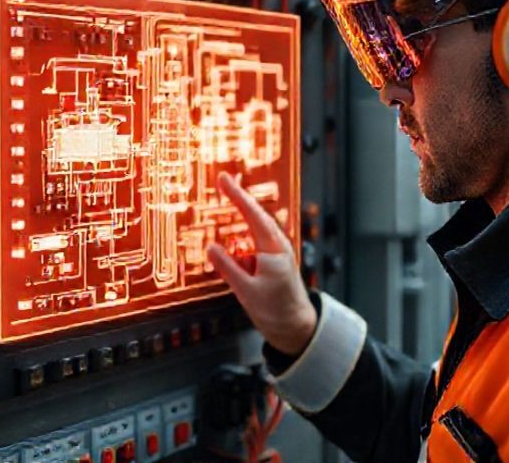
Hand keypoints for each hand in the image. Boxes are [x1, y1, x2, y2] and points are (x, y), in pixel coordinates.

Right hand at [207, 172, 316, 355]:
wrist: (297, 328)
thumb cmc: (277, 312)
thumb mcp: (246, 291)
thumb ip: (228, 268)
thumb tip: (211, 247)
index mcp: (273, 250)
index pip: (252, 216)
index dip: (236, 196)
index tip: (223, 179)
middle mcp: (277, 247)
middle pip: (256, 215)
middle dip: (239, 197)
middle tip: (222, 179)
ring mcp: (276, 254)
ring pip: (255, 229)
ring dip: (241, 215)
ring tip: (227, 199)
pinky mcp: (272, 263)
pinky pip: (254, 243)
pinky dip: (242, 236)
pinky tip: (232, 239)